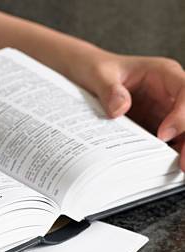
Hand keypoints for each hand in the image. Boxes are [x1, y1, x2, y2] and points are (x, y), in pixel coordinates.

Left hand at [76, 50, 184, 168]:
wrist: (87, 76)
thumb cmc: (96, 69)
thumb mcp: (98, 74)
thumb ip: (108, 89)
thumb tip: (119, 109)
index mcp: (164, 74)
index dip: (182, 114)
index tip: (163, 135)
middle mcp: (170, 94)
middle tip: (182, 164)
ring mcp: (165, 112)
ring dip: (183, 150)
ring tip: (178, 171)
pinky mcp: (156, 127)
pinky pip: (168, 143)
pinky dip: (167, 156)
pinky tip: (161, 170)